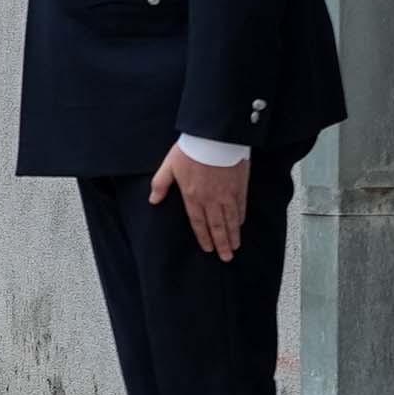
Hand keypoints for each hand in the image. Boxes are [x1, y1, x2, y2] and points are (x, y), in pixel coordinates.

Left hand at [150, 142, 252, 260]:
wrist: (214, 137)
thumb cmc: (191, 149)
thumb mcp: (169, 166)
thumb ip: (160, 184)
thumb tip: (153, 200)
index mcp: (192, 196)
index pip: (198, 222)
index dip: (203, 237)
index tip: (208, 249)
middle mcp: (210, 199)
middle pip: (216, 226)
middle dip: (221, 243)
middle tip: (225, 257)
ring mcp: (226, 194)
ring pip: (230, 220)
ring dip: (232, 235)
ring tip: (235, 247)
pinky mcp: (239, 187)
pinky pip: (241, 207)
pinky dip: (240, 218)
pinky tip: (241, 225)